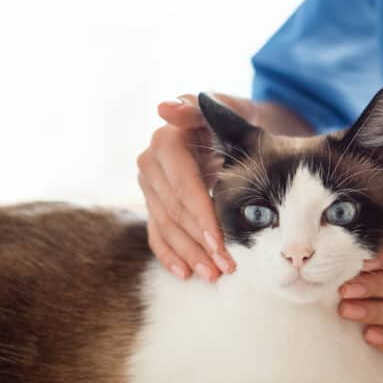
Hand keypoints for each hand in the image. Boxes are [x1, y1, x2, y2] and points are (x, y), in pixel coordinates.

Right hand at [136, 92, 256, 280]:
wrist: (230, 132)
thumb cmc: (234, 121)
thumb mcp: (229, 109)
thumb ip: (200, 108)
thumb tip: (164, 107)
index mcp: (166, 141)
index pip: (183, 185)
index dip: (200, 215)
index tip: (218, 241)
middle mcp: (150, 164)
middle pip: (175, 211)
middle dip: (200, 242)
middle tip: (226, 266)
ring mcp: (149, 186)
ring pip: (166, 226)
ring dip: (189, 254)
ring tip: (213, 275)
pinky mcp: (153, 203)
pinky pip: (157, 233)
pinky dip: (170, 255)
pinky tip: (186, 273)